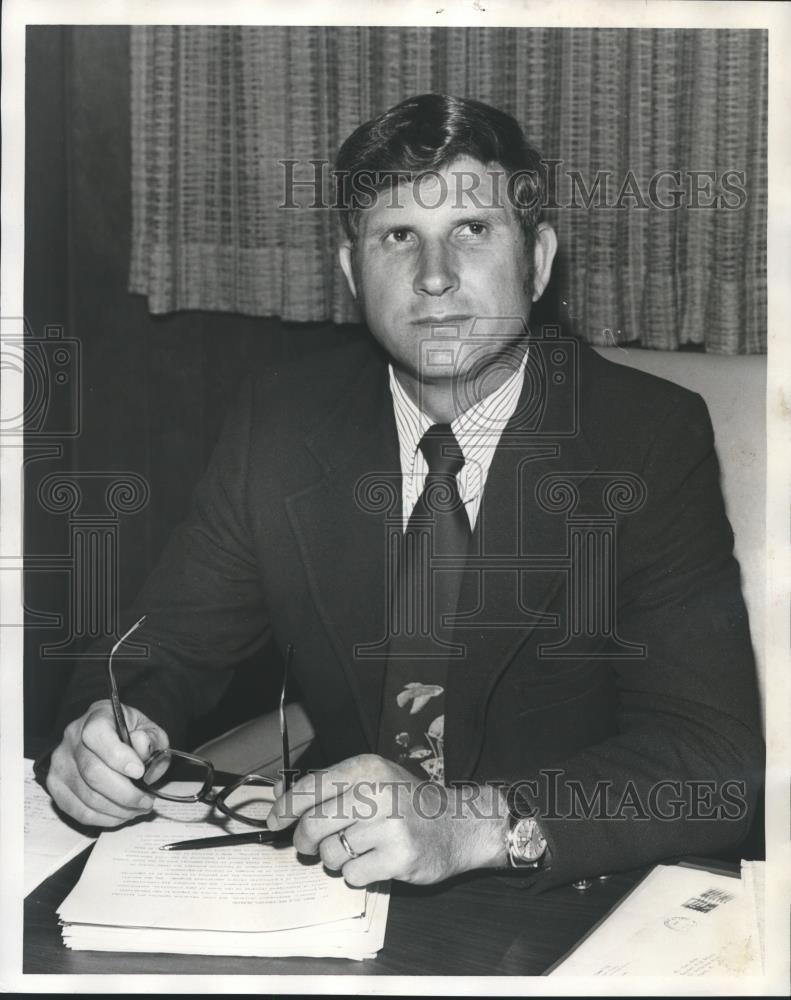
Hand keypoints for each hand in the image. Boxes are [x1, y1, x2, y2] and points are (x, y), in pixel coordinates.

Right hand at [46, 699, 168, 826]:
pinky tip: (121, 814)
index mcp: (96, 717)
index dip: (118, 756)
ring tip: (138, 809)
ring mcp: (60, 763)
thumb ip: (151, 739)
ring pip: (87, 796)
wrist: (109, 739)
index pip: (98, 734)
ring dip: (118, 810)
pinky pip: (79, 811)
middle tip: (146, 802)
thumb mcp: (149, 729)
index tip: (139, 772)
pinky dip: (104, 818)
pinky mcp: (56, 786)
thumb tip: (142, 749)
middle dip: (125, 793)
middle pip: (92, 771)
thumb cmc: (130, 734)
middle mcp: (72, 738)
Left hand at [266, 753, 508, 885]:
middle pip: (312, 826)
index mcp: (365, 768)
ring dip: (336, 858)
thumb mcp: (371, 779)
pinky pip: (352, 875)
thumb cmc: (407, 802)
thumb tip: (278, 795)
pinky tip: (374, 862)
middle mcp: (375, 792)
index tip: (272, 822)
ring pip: (330, 854)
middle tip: (309, 845)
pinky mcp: (398, 857)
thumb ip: (328, 786)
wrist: (458, 823)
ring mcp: (388, 826)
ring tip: (358, 848)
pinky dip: (357, 874)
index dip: (284, 808)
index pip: (309, 788)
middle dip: (304, 841)